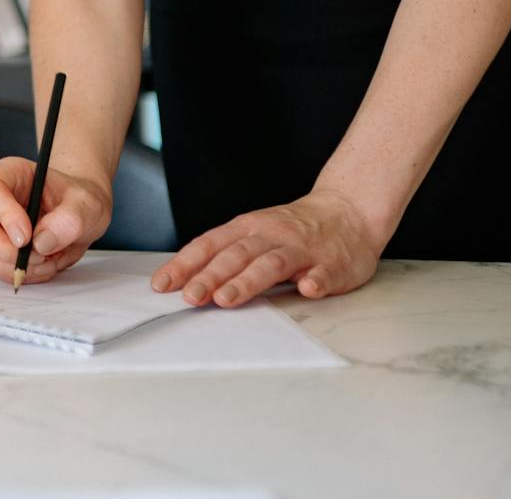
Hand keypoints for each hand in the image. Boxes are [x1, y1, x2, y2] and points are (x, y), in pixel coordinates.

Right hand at [0, 155, 111, 286]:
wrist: (78, 217)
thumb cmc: (77, 202)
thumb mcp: (87, 204)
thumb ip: (69, 220)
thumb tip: (41, 242)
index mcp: (9, 173)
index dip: (2, 213)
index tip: (26, 236)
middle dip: (2, 247)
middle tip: (36, 255)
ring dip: (13, 264)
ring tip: (46, 258)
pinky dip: (18, 273)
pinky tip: (40, 264)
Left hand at [151, 187, 382, 307]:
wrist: (348, 211)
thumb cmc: (293, 229)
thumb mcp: (254, 233)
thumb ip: (226, 255)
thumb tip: (186, 280)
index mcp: (247, 228)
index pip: (209, 245)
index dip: (185, 265)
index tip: (162, 285)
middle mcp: (271, 235)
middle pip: (235, 256)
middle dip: (209, 277)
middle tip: (190, 298)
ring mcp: (302, 249)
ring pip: (271, 264)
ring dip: (247, 282)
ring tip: (227, 299)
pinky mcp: (333, 263)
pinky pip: (324, 272)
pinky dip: (315, 280)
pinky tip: (307, 289)